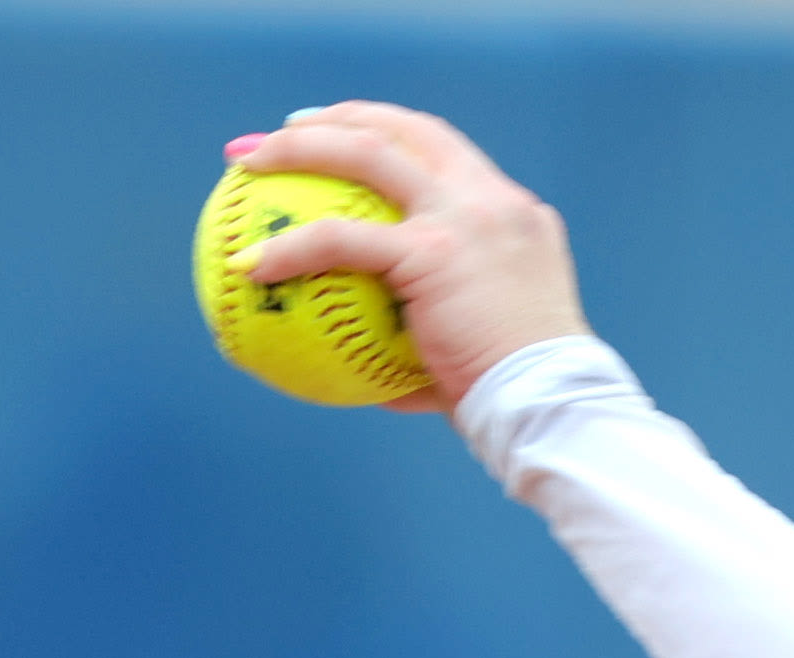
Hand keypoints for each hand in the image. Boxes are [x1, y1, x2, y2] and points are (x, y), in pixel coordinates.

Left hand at [227, 104, 588, 414]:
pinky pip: (340, 239)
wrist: (547, 403)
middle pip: (409, 130)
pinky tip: (245, 262)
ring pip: (370, 153)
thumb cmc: (514, 402)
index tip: (350, 140)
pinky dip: (288, 246)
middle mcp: (492, 201)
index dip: (394, 138)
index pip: (446, 155)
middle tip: (290, 128)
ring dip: (304, 147)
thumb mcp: (480, 357)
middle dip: (344, 118)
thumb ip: (431, 350)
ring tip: (252, 159)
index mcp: (512, 216)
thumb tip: (378, 380)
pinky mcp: (434, 251)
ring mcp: (465, 218)